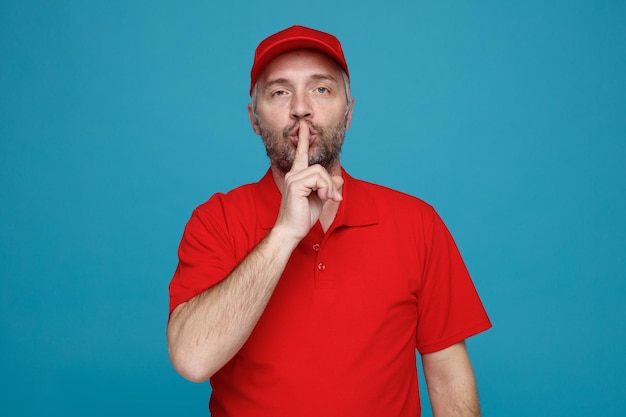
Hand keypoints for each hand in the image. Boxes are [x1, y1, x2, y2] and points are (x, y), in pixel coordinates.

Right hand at [274, 121, 342, 241]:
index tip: (304, 126)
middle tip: (333, 198)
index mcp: (297, 176)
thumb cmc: (303, 217)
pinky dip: (325, 188)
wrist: (292, 230)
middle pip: (319, 168)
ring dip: (328, 187)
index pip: (301, 155)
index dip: (304, 140)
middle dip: (329, 183)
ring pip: (320, 172)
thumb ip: (328, 187)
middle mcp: (293, 175)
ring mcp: (293, 178)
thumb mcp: (321, 199)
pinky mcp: (295, 184)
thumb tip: (339, 179)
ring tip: (327, 199)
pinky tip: (323, 198)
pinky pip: (318, 178)